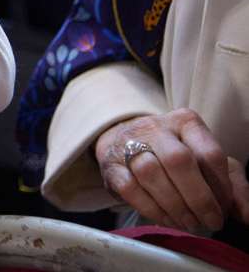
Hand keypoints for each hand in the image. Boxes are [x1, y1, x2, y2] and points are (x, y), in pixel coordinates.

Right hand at [94, 108, 248, 231]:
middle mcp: (155, 127)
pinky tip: (168, 219)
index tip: (224, 209)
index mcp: (185, 121)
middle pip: (178, 160)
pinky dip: (152, 209)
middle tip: (209, 222)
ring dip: (175, 207)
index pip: (209, 153)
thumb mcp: (207, 162)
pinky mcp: (111, 165)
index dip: (221, 187)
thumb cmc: (175, 155)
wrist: (126, 144)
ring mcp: (128, 143)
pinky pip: (130, 188)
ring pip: (151, 173)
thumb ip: (232, 185)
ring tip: (190, 224)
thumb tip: (246, 215)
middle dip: (198, 198)